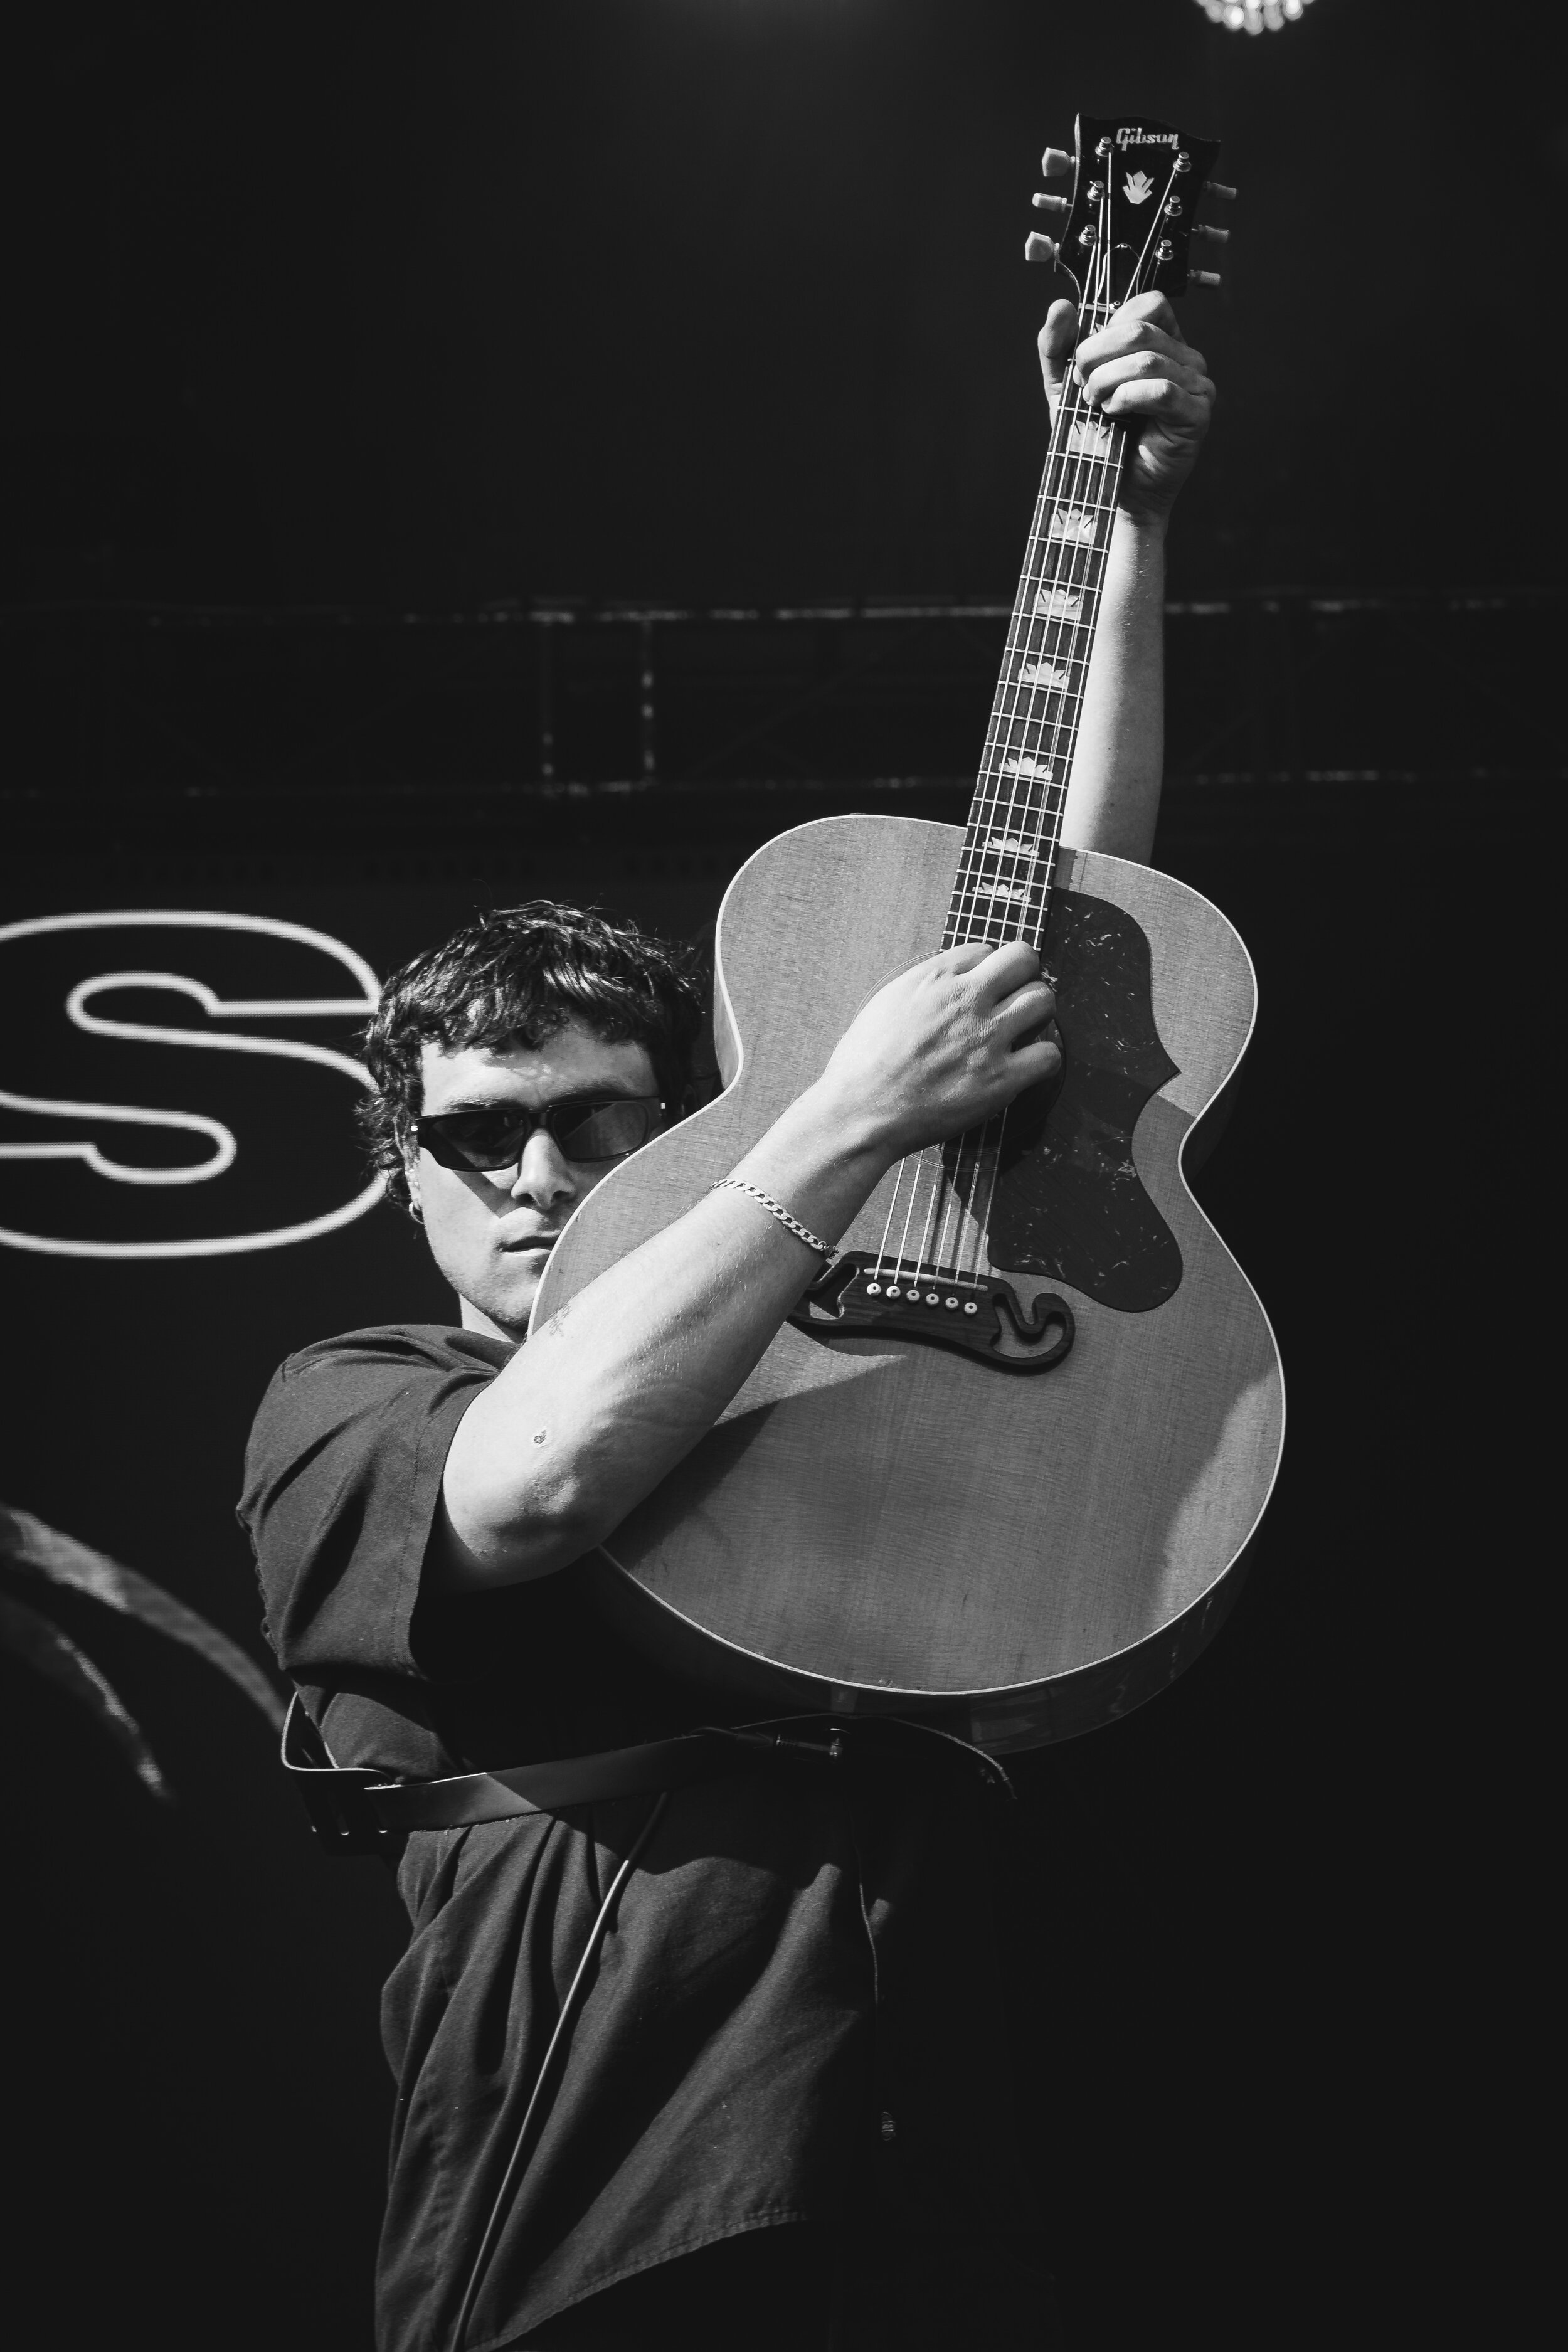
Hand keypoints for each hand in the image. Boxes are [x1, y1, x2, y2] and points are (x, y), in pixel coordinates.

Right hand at [816, 941, 1059, 1160]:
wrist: (860, 1111)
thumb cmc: (863, 1063)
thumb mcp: (886, 1002)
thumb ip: (923, 984)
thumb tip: (948, 975)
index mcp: (935, 978)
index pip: (984, 949)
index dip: (985, 969)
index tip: (981, 988)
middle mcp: (966, 1000)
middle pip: (1024, 961)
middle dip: (1023, 976)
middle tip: (1015, 998)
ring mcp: (986, 1039)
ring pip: (1043, 1000)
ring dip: (1037, 1012)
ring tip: (1023, 1028)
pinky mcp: (999, 1080)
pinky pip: (1049, 1055)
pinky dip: (1043, 1059)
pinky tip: (1027, 1065)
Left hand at [1038, 291, 1214, 521]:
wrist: (1113, 491)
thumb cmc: (1096, 439)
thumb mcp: (1066, 389)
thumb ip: (1058, 348)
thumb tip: (1060, 306)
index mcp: (1163, 343)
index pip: (1148, 305)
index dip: (1109, 326)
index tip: (1085, 360)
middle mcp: (1187, 358)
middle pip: (1141, 330)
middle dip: (1098, 355)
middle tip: (1083, 387)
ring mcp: (1197, 385)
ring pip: (1148, 360)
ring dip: (1109, 381)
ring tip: (1095, 404)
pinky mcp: (1197, 414)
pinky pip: (1162, 390)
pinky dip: (1128, 398)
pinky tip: (1113, 414)